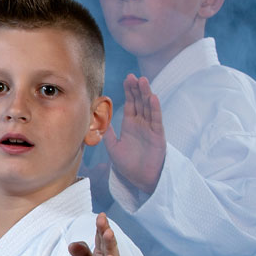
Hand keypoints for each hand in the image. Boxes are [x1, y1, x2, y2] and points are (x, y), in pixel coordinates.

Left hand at [102, 74, 166, 195]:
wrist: (140, 179)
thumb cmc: (128, 165)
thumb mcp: (113, 147)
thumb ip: (107, 132)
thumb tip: (96, 119)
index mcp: (131, 124)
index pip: (131, 103)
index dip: (130, 91)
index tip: (127, 78)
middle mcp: (141, 124)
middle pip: (140, 102)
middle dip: (137, 89)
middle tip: (134, 75)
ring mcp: (150, 128)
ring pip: (148, 107)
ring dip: (146, 94)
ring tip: (143, 81)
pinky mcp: (158, 135)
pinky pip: (156, 120)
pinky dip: (154, 109)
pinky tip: (153, 98)